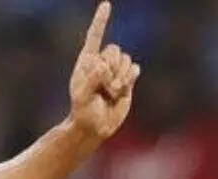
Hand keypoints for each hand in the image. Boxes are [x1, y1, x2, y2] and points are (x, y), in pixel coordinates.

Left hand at [68, 2, 140, 140]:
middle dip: (112, 67)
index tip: (106, 4)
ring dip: (121, 76)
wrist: (95, 126)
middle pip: (114, 50)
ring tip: (111, 92)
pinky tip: (121, 89)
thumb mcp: (83, 97)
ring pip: (125, 60)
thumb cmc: (83, 112)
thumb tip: (101, 65)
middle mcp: (101, 63)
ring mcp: (114, 71)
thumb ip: (91, 80)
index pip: (94, 37)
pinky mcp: (127, 79)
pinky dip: (130, 78)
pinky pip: (134, 69)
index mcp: (86, 62)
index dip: (101, 21)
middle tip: (105, 86)